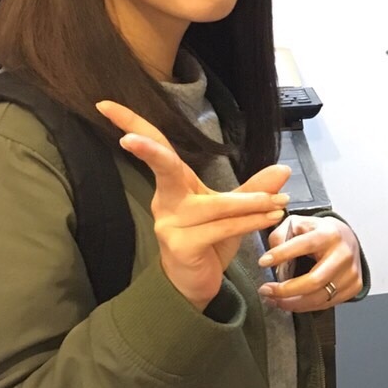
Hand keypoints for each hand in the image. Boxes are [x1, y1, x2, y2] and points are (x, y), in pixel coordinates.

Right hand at [97, 100, 290, 310]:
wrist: (196, 284)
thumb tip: (283, 170)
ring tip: (280, 202)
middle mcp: (166, 200)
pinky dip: (249, 222)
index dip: (131, 124)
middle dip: (148, 150)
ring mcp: (170, 224)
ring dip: (250, 203)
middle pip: (162, 167)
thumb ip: (255, 190)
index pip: (155, 146)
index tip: (104, 104)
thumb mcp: (232, 212)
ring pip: (213, 205)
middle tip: (128, 139)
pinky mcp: (181, 246)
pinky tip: (270, 217)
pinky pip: (220, 228)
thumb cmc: (209, 242)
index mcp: (175, 185)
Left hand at [258, 215, 363, 311]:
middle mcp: (343, 254)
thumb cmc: (321, 232)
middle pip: (314, 280)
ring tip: (274, 300)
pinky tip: (292, 302)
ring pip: (319, 297)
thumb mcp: (300, 223)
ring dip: (292, 303)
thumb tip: (271, 253)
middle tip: (266, 290)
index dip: (282, 254)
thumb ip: (282, 233)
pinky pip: (326, 304)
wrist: (348, 239)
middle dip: (285, 290)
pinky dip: (305, 306)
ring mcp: (351, 273)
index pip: (304, 244)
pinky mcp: (354, 286)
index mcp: (329, 234)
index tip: (263, 262)